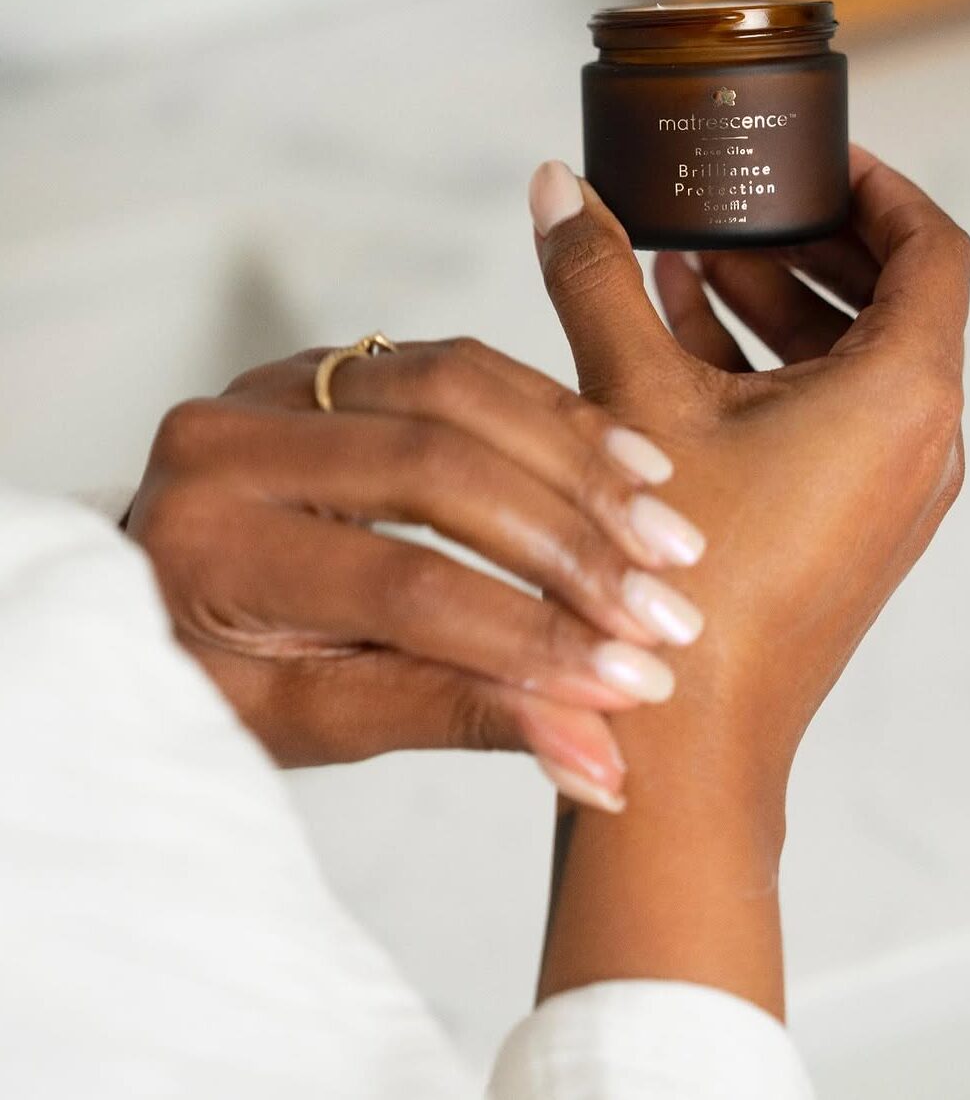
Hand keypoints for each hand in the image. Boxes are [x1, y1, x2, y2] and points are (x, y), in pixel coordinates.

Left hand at [126, 338, 705, 807]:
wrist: (152, 594)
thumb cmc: (218, 675)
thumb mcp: (313, 719)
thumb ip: (452, 715)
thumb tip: (599, 756)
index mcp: (210, 546)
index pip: (401, 585)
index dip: (528, 634)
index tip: (634, 680)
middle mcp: (229, 441)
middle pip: (436, 467)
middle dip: (570, 542)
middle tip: (667, 606)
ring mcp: (276, 383)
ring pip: (458, 390)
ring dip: (577, 461)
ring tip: (668, 529)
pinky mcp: (329, 362)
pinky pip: (456, 364)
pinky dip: (548, 410)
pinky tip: (624, 461)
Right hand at [529, 149, 969, 1009]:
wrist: (687, 739)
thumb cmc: (680, 580)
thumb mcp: (634, 398)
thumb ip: (598, 277)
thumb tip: (561, 190)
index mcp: (904, 396)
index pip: (930, 247)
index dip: (876, 187)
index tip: (818, 160)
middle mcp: (919, 446)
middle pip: (892, 303)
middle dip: (804, 248)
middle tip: (730, 212)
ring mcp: (888, 496)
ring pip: (852, 367)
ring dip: (776, 311)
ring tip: (684, 272)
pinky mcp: (848, 532)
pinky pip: (830, 424)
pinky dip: (770, 376)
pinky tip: (678, 350)